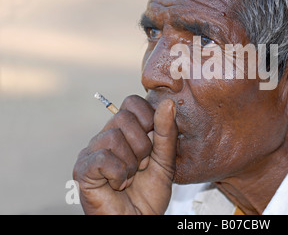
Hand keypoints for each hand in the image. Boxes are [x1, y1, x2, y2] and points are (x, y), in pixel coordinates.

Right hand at [73, 96, 177, 213]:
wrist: (138, 222)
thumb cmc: (149, 193)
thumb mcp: (165, 159)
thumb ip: (167, 132)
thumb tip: (168, 102)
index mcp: (124, 131)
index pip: (132, 101)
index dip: (148, 119)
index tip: (153, 144)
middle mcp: (105, 137)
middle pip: (124, 117)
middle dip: (142, 145)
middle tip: (142, 165)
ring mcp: (91, 152)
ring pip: (113, 137)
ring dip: (131, 164)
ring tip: (130, 177)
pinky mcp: (82, 170)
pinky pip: (103, 158)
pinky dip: (119, 174)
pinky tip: (118, 185)